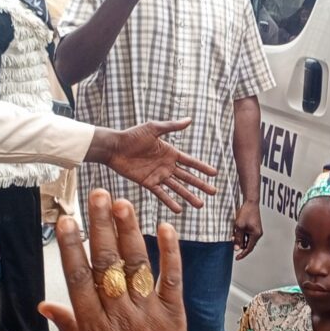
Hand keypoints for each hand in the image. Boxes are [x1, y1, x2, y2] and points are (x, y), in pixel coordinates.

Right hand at [39, 190, 191, 330]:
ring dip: (129, 232)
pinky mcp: (173, 316)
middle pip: (106, 263)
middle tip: (98, 196)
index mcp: (92, 326)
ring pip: (136, 265)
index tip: (66, 220)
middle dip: (100, 226)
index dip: (71, 246)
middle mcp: (117, 315)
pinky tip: (166, 228)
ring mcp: (146, 314)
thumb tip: (47, 305)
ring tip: (123, 204)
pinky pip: (171, 279)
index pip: (78, 277)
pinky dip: (170, 253)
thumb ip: (68, 328)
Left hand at [87, 120, 217, 213]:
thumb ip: (171, 126)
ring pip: (177, 188)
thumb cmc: (132, 136)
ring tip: (200, 205)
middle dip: (201, 185)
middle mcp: (166, 165)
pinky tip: (179, 210)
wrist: (114, 147)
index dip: (202, 168)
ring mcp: (158, 175)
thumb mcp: (153, 128)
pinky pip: (161, 194)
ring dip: (189, 196)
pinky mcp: (148, 182)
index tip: (215, 174)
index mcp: (170, 152)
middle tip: (214, 192)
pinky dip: (170, 202)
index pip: (190, 162)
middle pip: (187, 177)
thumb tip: (189, 120)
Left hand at [233, 201, 262, 260]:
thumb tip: (237, 248)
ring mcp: (256, 230)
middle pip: (248, 244)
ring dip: (240, 238)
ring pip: (247, 239)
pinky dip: (242, 234)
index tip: (237, 258)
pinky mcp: (254, 227)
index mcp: (256, 235)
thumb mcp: (239, 227)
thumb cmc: (247, 213)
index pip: (249, 248)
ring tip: (234, 232)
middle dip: (239, 243)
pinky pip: (247, 234)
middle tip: (232, 240)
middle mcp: (258, 233)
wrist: (250, 202)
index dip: (242, 254)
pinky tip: (237, 229)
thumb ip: (238, 238)